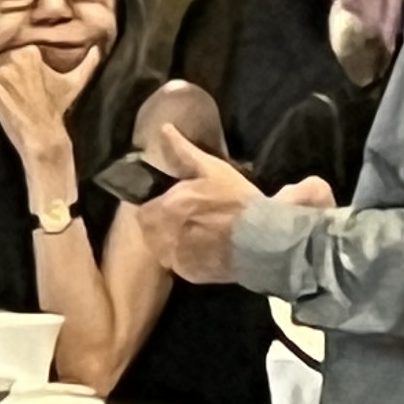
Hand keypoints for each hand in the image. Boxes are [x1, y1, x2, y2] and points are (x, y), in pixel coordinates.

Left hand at [0, 45, 80, 178]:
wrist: (42, 135)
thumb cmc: (57, 108)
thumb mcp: (75, 82)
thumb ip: (88, 63)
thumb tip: (99, 49)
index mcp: (30, 50)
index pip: (12, 54)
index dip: (15, 73)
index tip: (25, 88)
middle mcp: (15, 57)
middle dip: (3, 79)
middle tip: (17, 97)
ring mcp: (2, 73)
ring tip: (8, 102)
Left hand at [124, 124, 270, 285]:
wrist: (260, 238)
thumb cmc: (235, 200)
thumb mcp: (211, 169)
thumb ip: (184, 151)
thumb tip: (164, 129)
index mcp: (165, 208)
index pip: (143, 212)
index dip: (156, 208)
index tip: (172, 205)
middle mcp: (163, 235)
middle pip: (150, 232)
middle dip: (162, 225)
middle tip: (187, 219)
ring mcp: (174, 258)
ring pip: (161, 250)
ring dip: (171, 242)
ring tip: (196, 234)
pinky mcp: (188, 274)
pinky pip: (178, 266)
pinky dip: (186, 259)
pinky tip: (204, 250)